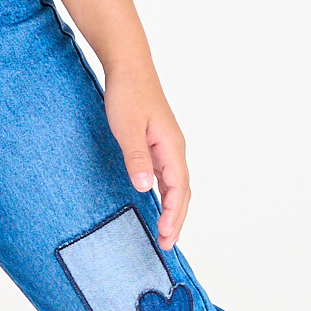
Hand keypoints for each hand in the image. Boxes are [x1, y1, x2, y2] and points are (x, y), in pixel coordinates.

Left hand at [105, 69, 189, 248]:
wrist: (128, 67)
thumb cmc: (128, 94)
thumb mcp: (128, 128)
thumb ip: (137, 157)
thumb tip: (145, 187)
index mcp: (171, 147)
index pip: (178, 188)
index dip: (173, 214)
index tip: (166, 235)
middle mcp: (174, 148)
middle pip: (182, 191)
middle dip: (177, 219)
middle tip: (167, 244)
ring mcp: (167, 146)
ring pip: (176, 184)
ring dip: (173, 209)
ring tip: (166, 231)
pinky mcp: (158, 142)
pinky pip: (167, 175)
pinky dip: (166, 194)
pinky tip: (156, 202)